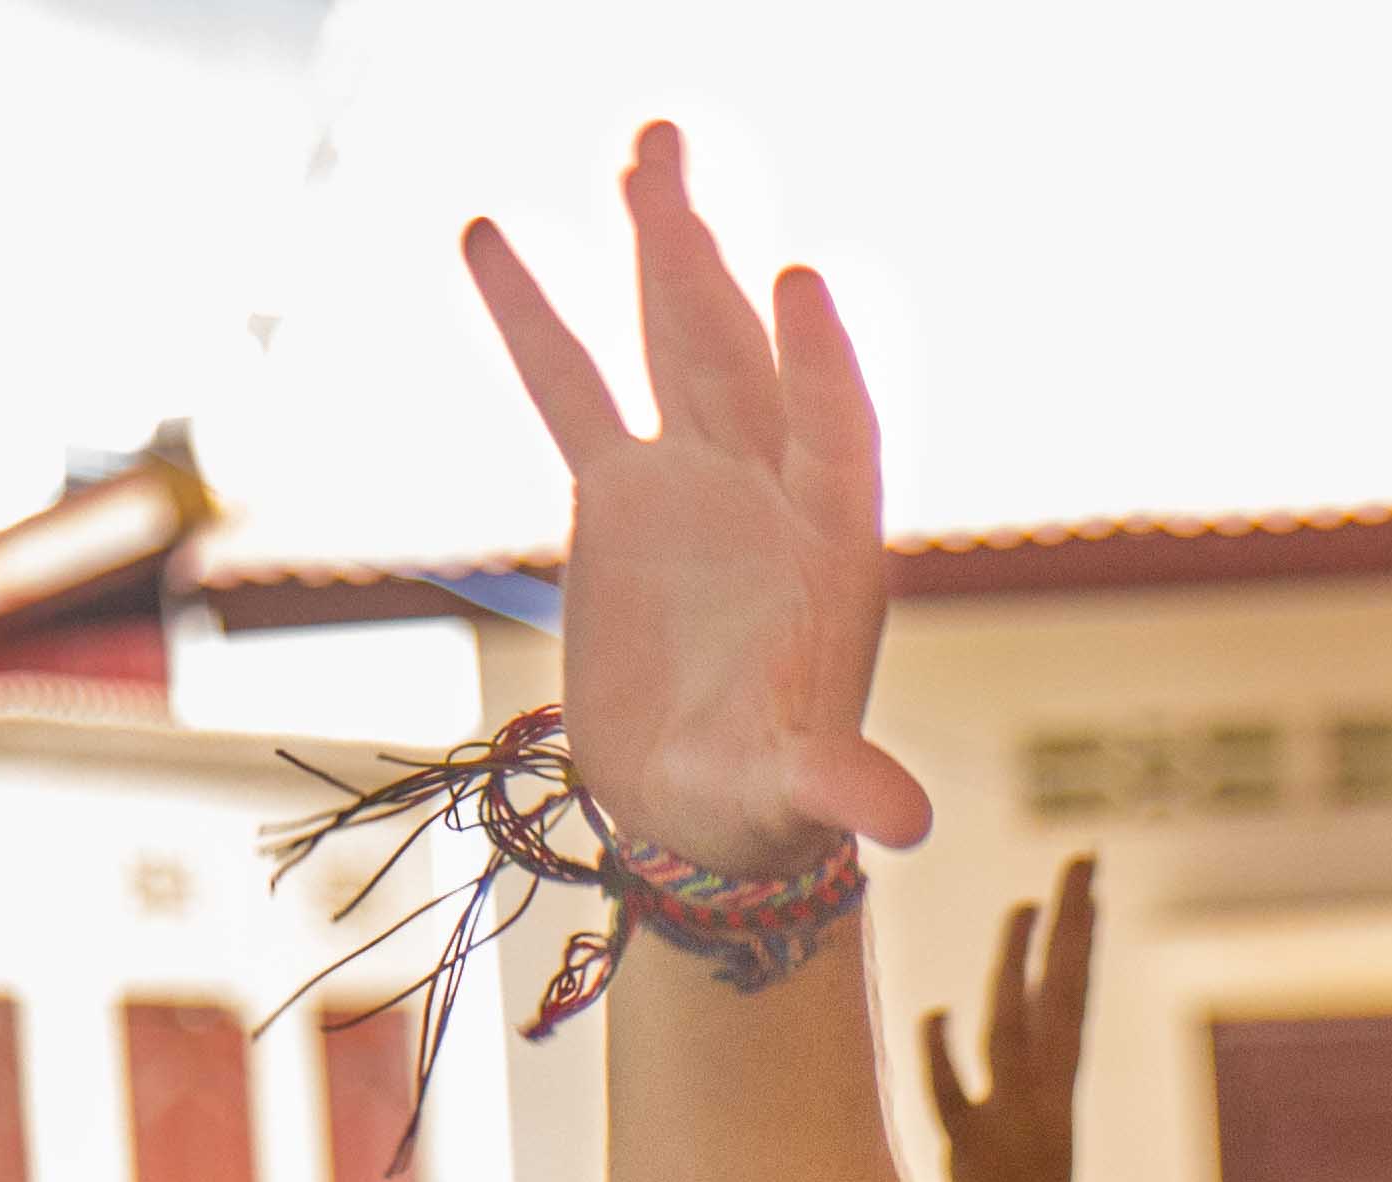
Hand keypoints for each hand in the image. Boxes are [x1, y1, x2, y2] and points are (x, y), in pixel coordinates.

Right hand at [464, 127, 932, 873]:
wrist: (705, 813)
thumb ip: (844, 790)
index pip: (834, 436)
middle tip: (670, 152)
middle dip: (710, 263)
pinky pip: (574, 392)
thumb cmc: (766, 807)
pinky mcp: (626, 497)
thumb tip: (902, 823)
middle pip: (744, 358)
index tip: (799, 279)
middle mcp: (772, 493)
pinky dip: (538, 319)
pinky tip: (490, 232)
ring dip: (661, 250)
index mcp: (831, 551)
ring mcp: (700, 482)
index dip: (819, 364)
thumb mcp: (800, 797)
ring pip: (676, 346)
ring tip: (644, 147)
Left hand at [921, 854, 1098, 1181]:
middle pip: (1059, 1000)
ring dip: (1018, 968)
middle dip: (1069, 928)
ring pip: (1014, 1034)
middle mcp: (1042, 1109)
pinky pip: (955, 1104)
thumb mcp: (1014, 1163)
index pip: (1068, 1005)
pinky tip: (935, 1013)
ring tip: (1024, 905)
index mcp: (1056, 1106)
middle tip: (1081, 860)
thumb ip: (1003, 1107)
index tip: (1084, 884)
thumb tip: (993, 1056)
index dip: (1075, 942)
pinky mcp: (973, 1168)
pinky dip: (945, 1060)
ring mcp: (1012, 1134)